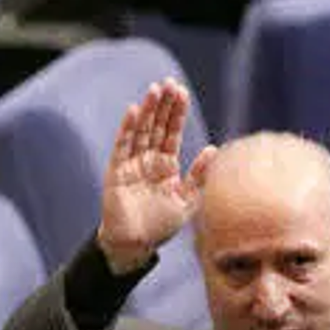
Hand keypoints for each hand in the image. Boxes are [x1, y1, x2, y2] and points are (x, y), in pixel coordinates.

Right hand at [96, 79, 216, 273]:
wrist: (135, 245)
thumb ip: (199, 176)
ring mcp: (131, 165)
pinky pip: (121, 146)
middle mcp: (148, 161)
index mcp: (165, 166)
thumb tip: (212, 148)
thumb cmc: (160, 226)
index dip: (176, 113)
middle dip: (163, 105)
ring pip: (140, 131)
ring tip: (155, 90)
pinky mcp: (116, 172)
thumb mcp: (187, 201)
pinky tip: (133, 111)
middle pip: (156, 126)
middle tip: (170, 83)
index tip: (182, 92)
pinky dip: (126, 129)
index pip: (171, 133)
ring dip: (147, 110)